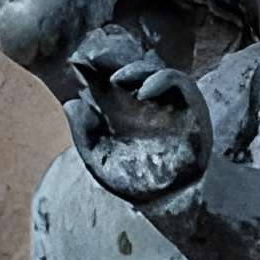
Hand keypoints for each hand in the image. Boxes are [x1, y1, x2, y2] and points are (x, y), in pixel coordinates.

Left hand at [65, 55, 211, 205]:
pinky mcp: (188, 104)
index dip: (92, 70)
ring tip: (117, 80)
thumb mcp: (98, 160)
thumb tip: (71, 103)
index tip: (76, 64)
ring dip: (133, 70)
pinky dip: (160, 81)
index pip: (105, 82)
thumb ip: (83, 134)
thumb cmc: (134, 182)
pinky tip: (143, 92)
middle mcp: (142, 102)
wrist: (170, 199)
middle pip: (127, 70)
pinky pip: (177, 82)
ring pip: (150, 70)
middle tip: (94, 61)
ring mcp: (165, 102)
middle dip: (111, 63)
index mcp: (120, 111)